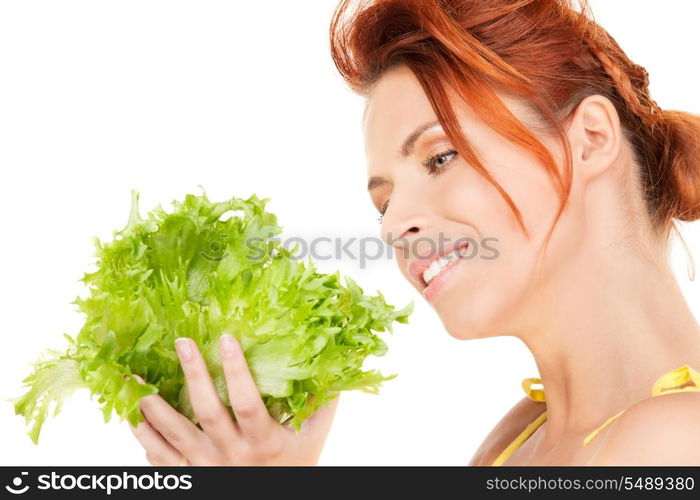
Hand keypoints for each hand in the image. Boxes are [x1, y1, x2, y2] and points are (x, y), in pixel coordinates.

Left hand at [128, 334, 338, 464]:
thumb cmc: (294, 468)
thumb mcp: (313, 438)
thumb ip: (323, 403)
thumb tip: (335, 367)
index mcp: (262, 443)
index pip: (247, 402)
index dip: (237, 371)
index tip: (227, 339)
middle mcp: (231, 455)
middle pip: (207, 412)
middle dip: (193, 374)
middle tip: (182, 342)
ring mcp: (206, 467)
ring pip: (173, 435)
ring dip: (151, 405)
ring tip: (134, 377)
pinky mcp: (189, 476)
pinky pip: (160, 457)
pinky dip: (142, 435)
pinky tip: (131, 413)